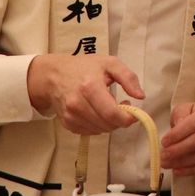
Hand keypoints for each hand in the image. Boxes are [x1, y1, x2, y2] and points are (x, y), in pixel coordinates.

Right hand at [26, 54, 144, 135]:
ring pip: (100, 131)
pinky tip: (97, 112)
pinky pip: (90, 132)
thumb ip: (128, 78)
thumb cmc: (84, 67)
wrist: (54, 75)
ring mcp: (71, 116)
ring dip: (109, 123)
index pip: (112, 114)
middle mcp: (77, 104)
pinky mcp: (67, 124)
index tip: (132, 111)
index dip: (127, 118)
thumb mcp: (110, 63)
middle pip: (107, 125)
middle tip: (121, 106)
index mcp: (90, 87)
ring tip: (108, 106)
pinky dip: (98, 126)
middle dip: (119, 120)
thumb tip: (140, 97)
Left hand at [162, 103, 194, 176]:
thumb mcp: (187, 110)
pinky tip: (179, 170)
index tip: (164, 142)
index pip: (193, 124)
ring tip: (167, 164)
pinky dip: (191, 170)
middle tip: (163, 157)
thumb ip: (180, 115)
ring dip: (182, 163)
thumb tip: (176, 129)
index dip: (177, 134)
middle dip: (178, 150)